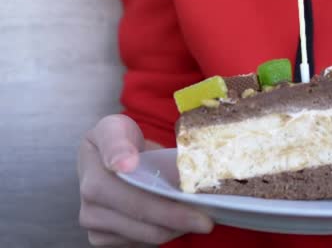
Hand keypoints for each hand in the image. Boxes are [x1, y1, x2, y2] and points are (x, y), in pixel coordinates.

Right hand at [77, 114, 213, 245]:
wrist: (107, 156)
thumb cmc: (118, 139)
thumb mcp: (116, 128)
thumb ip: (117, 142)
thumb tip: (125, 164)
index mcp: (95, 181)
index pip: (137, 203)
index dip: (171, 212)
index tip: (201, 215)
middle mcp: (89, 210)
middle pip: (147, 226)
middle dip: (182, 223)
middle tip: (210, 219)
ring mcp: (96, 228)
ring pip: (148, 238)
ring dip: (176, 229)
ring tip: (198, 215)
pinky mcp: (104, 240)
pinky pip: (142, 244)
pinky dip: (165, 232)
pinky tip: (177, 219)